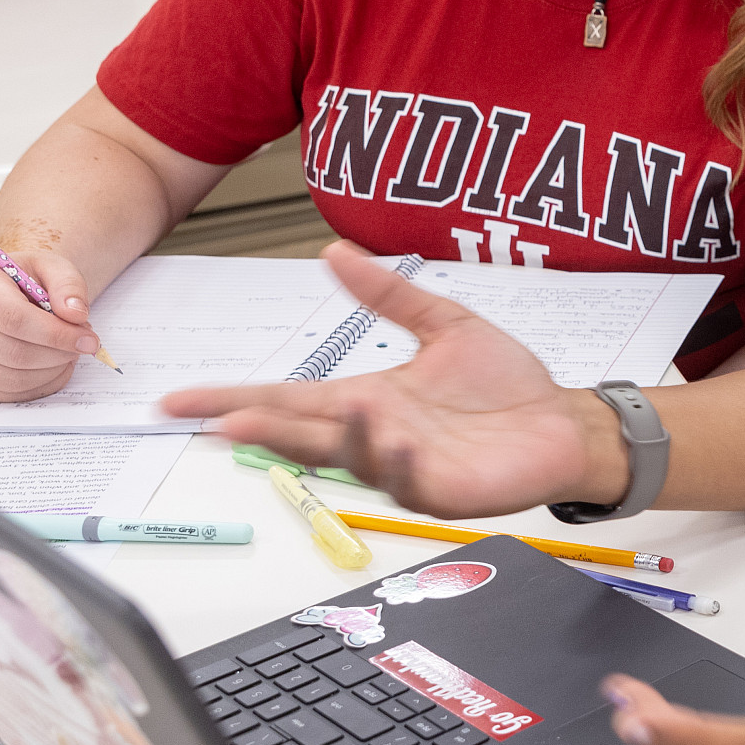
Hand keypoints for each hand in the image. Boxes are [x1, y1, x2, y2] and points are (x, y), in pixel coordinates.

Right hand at [0, 245, 103, 400]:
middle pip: (11, 353)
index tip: (88, 339)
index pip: (12, 318)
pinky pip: (7, 394)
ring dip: (51, 372)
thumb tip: (75, 315)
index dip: (55, 333)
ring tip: (68, 353)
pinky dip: (40, 386)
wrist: (10, 291)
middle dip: (57, 354)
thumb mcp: (52, 266)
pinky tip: (55, 367)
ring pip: (9, 379)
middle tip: (83, 346)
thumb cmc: (28, 279)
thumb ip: (68, 285)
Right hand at [162, 242, 617, 517]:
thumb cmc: (506, 385)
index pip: (285, 400)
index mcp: (366, 399)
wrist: (565, 422)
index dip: (233, 400)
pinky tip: (394, 441)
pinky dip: (397, 463)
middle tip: (217, 422)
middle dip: (259, 430)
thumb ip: (388, 295)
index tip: (180, 400)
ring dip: (337, 438)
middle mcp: (374, 436)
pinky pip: (408, 483)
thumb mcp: (444, 324)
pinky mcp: (441, 491)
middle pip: (301, 435)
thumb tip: (333, 253)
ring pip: (351, 460)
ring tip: (339, 408)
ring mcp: (403, 467)